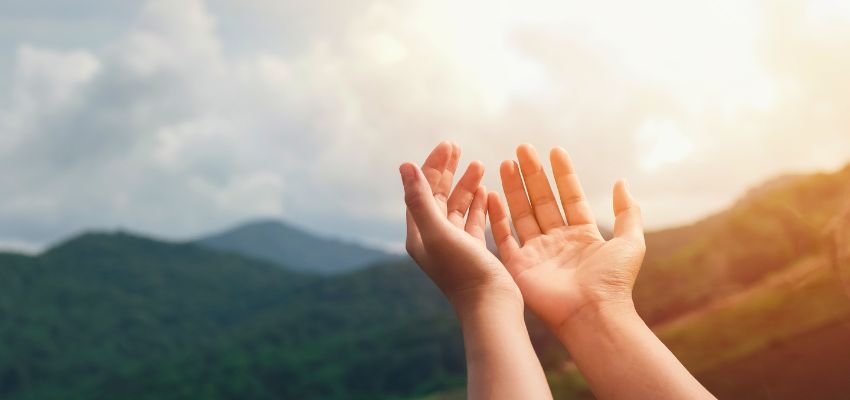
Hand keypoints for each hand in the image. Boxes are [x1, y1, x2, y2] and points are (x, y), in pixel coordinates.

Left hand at [401, 142, 520, 310]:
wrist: (491, 305)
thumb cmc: (463, 271)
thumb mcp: (439, 232)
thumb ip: (420, 199)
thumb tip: (405, 165)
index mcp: (420, 234)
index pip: (421, 191)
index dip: (432, 166)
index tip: (447, 146)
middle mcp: (433, 239)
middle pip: (437, 196)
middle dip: (447, 170)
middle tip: (457, 146)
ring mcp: (454, 245)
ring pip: (456, 207)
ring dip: (466, 185)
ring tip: (479, 164)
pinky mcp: (473, 251)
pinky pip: (472, 221)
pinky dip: (477, 204)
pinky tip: (486, 191)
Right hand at [487, 144, 645, 330]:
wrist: (592, 314)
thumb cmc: (613, 282)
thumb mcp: (630, 242)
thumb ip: (627, 212)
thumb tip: (621, 182)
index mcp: (582, 236)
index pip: (570, 197)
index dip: (563, 174)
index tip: (554, 150)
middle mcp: (557, 242)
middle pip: (542, 201)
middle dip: (532, 174)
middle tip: (523, 148)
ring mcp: (536, 253)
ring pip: (521, 213)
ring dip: (513, 188)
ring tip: (505, 162)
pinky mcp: (518, 266)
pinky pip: (502, 237)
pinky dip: (495, 216)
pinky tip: (490, 194)